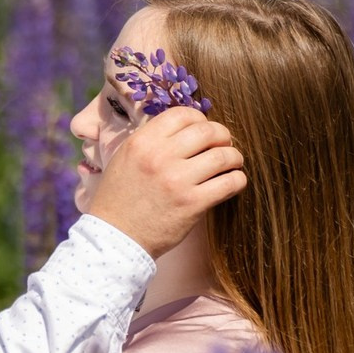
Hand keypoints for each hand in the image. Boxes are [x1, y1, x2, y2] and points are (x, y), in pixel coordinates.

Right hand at [85, 106, 244, 257]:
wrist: (115, 238)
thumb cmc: (118, 199)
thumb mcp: (124, 158)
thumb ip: (151, 142)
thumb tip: (184, 130)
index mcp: (142, 142)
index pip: (182, 114)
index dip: (199, 119)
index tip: (203, 130)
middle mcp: (160, 157)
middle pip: (207, 131)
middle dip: (222, 135)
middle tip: (223, 144)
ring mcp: (178, 180)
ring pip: (223, 156)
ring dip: (234, 157)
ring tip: (232, 163)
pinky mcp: (193, 204)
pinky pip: (229, 183)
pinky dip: (237, 180)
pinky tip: (233, 182)